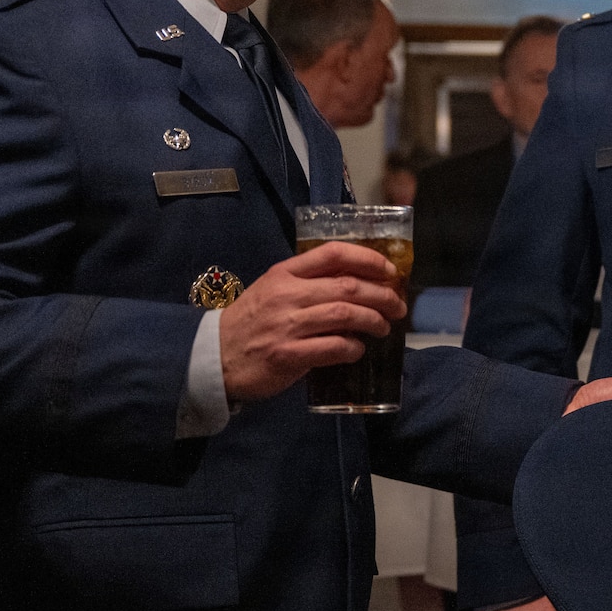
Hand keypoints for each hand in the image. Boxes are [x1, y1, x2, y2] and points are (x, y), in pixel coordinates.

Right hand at [218, 241, 407, 403]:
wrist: (213, 356)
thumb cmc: (251, 322)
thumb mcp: (274, 290)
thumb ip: (309, 283)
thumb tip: (359, 283)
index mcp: (285, 273)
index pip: (333, 254)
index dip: (369, 259)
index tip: (390, 270)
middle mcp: (288, 294)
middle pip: (348, 286)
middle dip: (382, 295)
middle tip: (398, 305)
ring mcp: (287, 325)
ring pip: (345, 315)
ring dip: (374, 321)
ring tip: (384, 327)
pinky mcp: (287, 355)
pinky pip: (333, 348)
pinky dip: (353, 348)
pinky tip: (358, 349)